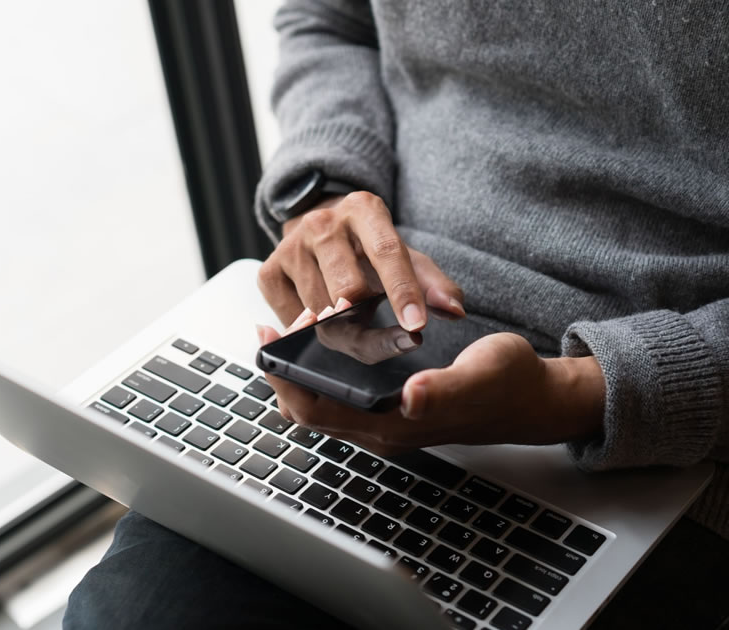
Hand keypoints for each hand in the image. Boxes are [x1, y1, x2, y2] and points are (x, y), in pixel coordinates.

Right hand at [258, 191, 464, 330]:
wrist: (318, 231)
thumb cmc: (368, 250)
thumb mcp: (406, 257)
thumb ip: (433, 284)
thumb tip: (454, 310)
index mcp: (363, 209)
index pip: (386, 253)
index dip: (403, 293)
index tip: (417, 327)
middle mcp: (322, 223)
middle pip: (348, 290)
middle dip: (368, 322)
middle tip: (383, 335)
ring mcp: (290, 247)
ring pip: (320, 312)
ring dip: (341, 329)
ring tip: (351, 321)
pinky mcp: (267, 272)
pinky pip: (293, 319)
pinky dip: (312, 329)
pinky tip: (323, 318)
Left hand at [258, 310, 604, 454]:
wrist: (534, 398)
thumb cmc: (509, 385)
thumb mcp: (482, 376)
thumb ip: (445, 390)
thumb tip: (410, 397)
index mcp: (391, 427)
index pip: (311, 410)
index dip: (283, 375)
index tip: (273, 332)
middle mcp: (377, 430)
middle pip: (303, 406)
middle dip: (284, 365)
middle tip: (285, 320)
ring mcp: (381, 421)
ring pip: (318, 400)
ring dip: (301, 363)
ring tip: (305, 320)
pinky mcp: (388, 408)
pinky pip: (337, 392)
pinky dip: (321, 364)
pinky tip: (327, 333)